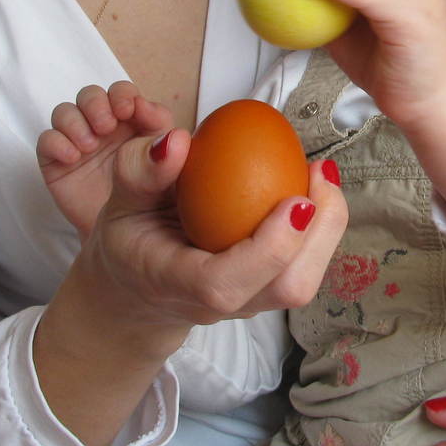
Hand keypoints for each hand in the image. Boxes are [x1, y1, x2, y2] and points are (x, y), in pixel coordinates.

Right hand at [34, 127, 347, 445]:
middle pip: (285, 289)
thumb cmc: (131, 241)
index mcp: (178, 284)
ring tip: (321, 177)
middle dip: (319, 235)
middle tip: (319, 174)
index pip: (226, 282)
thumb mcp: (119, 201)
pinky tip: (315, 188)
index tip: (295, 200)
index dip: (269, 248)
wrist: (136, 288)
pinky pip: (304, 267)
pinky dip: (320, 229)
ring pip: (303, 283)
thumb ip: (140, 170)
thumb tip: (177, 140)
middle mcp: (221, 304)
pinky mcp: (266, 291)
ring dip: (327, 230)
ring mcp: (249, 303)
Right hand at [37, 81, 175, 238]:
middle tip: (107, 125)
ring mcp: (79, 142)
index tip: (130, 110)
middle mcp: (105, 128)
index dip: (125, 96)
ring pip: (66, 112)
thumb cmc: (151, 203)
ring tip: (90, 144)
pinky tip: (73, 157)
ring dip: (76, 121)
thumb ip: (168, 158)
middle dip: (97, 104)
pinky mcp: (57, 161)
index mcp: (135, 123)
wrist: (124, 239)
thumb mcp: (165, 180)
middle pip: (93, 96)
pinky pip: (47, 140)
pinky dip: (57, 142)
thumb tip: (176, 138)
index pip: (126, 95)